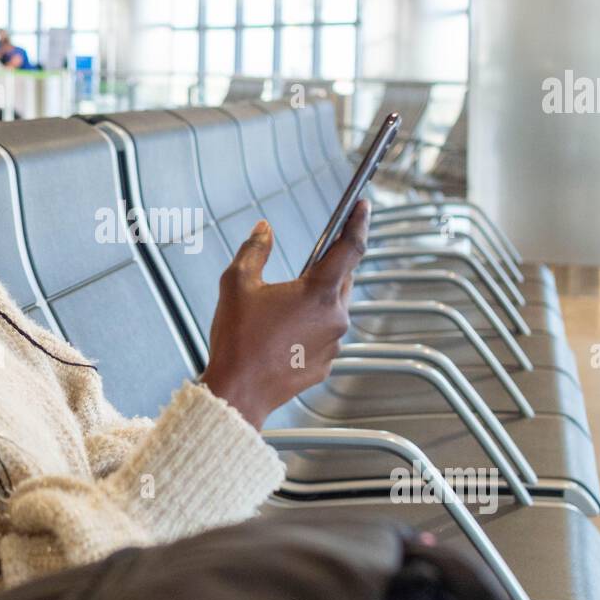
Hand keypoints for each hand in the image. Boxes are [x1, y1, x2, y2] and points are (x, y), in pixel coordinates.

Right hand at [197, 199, 369, 429]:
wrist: (238, 392)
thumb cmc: (237, 341)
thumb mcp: (237, 284)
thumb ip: (255, 250)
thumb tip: (264, 230)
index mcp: (318, 292)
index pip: (351, 247)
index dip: (358, 222)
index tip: (363, 207)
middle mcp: (335, 317)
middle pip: (343, 278)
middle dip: (328, 266)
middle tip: (305, 265)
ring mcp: (334, 343)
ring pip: (333, 308)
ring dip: (316, 300)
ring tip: (283, 307)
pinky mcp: (326, 363)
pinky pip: (325, 335)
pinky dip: (310, 327)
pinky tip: (282, 333)